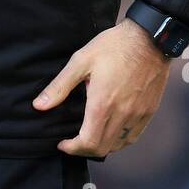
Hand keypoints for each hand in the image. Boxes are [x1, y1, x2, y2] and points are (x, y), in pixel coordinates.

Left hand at [32, 17, 170, 157]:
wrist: (150, 38)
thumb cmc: (113, 46)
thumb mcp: (81, 60)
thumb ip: (60, 86)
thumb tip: (39, 106)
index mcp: (102, 103)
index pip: (87, 142)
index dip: (72, 148)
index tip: (62, 143)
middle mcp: (121, 114)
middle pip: (102, 148)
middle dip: (83, 150)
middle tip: (72, 142)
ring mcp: (137, 114)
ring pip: (118, 145)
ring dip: (101, 146)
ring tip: (90, 136)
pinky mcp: (149, 111)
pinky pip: (133, 136)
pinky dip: (119, 141)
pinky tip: (111, 132)